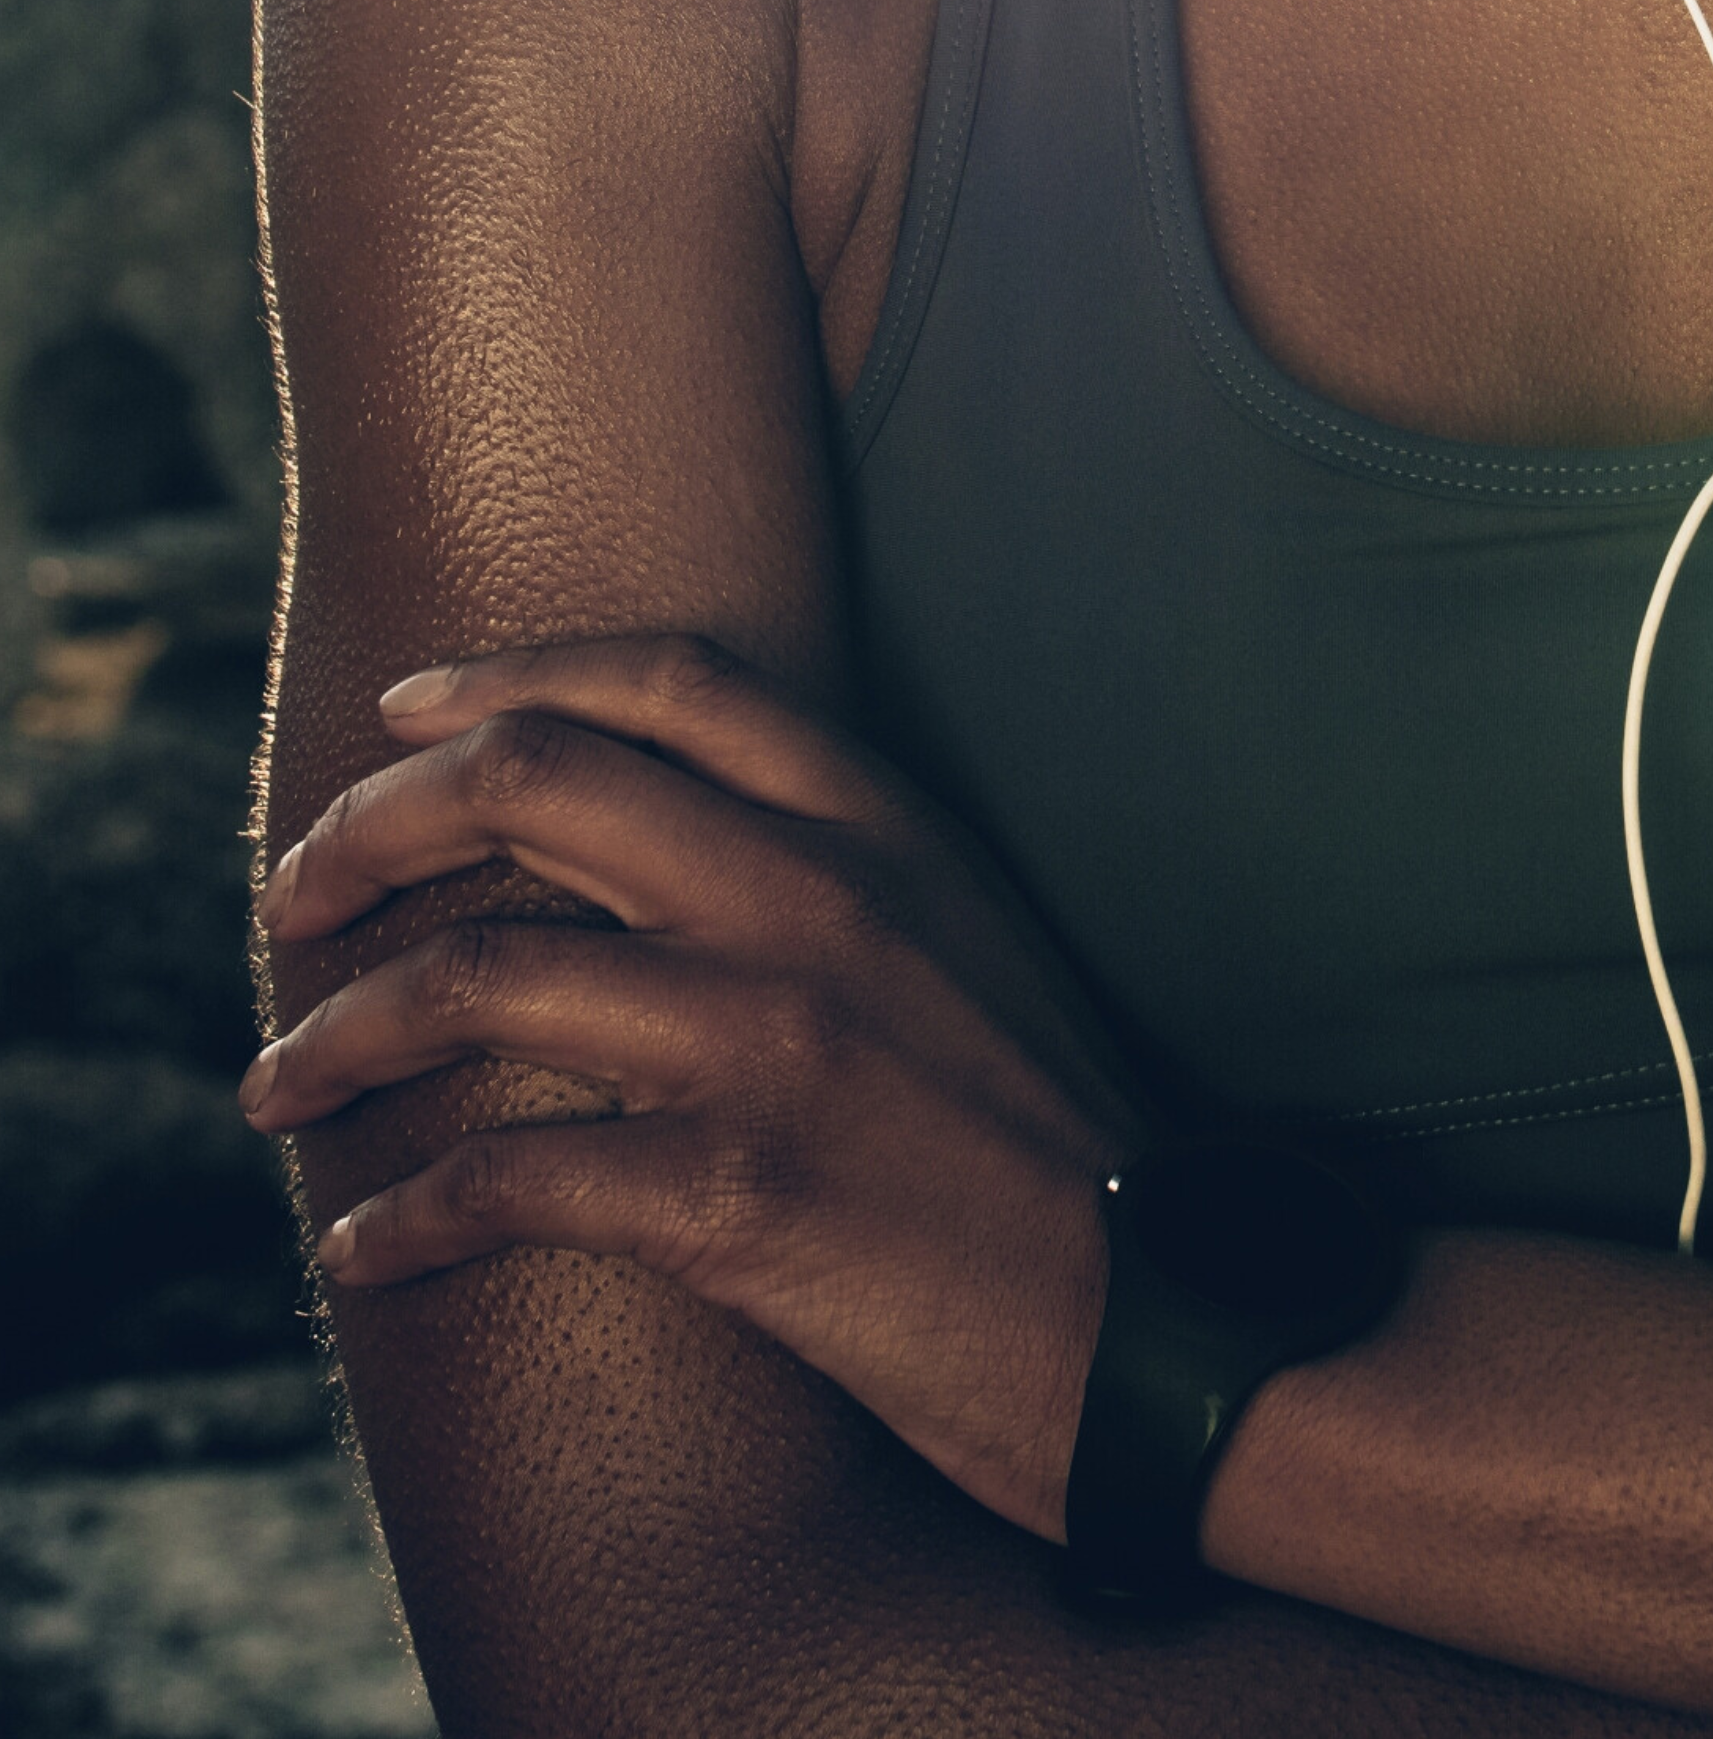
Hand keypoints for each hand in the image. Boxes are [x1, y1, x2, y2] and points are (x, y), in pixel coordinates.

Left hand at [250, 636, 1124, 1539]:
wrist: (1161, 1313)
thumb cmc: (1055, 1138)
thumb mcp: (971, 938)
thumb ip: (842, 871)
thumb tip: (669, 858)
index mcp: (883, 823)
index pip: (670, 680)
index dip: (509, 675)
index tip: (403, 713)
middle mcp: (817, 897)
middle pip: (534, 783)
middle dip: (373, 827)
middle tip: (298, 893)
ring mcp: (772, 1038)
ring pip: (477, 973)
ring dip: (336, 1033)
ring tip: (276, 1084)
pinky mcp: (735, 1196)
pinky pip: (502, 1177)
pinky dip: (398, 1216)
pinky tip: (364, 1249)